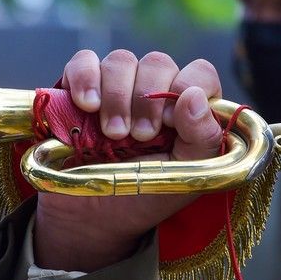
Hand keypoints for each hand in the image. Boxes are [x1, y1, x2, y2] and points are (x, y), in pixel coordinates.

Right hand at [34, 49, 223, 271]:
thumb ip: (201, 138)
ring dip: (118, 95)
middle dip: (148, 98)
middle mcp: (154, 90)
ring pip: (121, 60)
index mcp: (187, 108)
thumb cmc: (145, 195)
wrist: (92, 219)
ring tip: (114, 134)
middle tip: (140, 136)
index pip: (200, 73)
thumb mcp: (184, 176)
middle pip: (158, 63)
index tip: (170, 122)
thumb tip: (194, 95)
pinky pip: (83, 61)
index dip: (188, 87)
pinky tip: (87, 105)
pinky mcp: (79, 88)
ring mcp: (116, 86)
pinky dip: (85, 78)